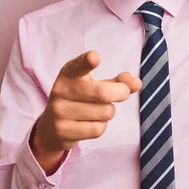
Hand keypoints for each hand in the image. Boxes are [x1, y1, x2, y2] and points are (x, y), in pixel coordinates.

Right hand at [31, 51, 141, 169]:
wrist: (51, 127)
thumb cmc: (79, 99)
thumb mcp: (95, 85)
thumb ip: (118, 82)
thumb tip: (136, 83)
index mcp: (68, 73)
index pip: (78, 66)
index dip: (87, 61)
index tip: (95, 57)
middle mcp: (61, 90)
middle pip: (102, 93)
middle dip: (120, 93)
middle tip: (123, 92)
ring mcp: (59, 111)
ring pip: (104, 112)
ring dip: (109, 112)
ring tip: (99, 110)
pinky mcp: (63, 131)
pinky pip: (97, 129)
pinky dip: (101, 126)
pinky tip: (91, 123)